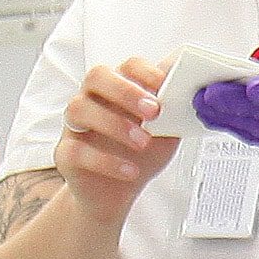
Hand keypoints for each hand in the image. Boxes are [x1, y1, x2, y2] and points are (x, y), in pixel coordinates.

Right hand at [54, 58, 169, 217]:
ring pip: (79, 108)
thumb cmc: (141, 155)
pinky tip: (130, 170)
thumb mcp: (166, 133)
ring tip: (142, 143)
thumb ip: (176, 114)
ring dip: (114, 123)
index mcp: (119, 89)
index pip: (127, 66)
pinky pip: (76, 150)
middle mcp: (93, 100)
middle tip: (153, 112)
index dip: (145, 73)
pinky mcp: (66, 154)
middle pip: (97, 76)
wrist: (118, 192)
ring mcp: (75, 126)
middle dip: (126, 91)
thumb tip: (192, 95)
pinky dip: (106, 161)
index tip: (165, 87)